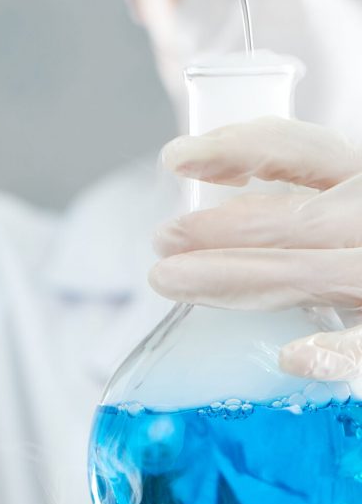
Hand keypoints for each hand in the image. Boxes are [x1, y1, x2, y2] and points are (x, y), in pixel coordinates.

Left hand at [150, 116, 361, 380]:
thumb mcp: (350, 200)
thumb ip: (315, 198)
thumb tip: (234, 197)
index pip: (296, 148)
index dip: (233, 146)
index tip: (175, 159)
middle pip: (290, 216)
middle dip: (217, 228)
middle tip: (161, 240)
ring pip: (312, 272)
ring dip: (237, 279)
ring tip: (174, 281)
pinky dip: (340, 352)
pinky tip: (294, 356)